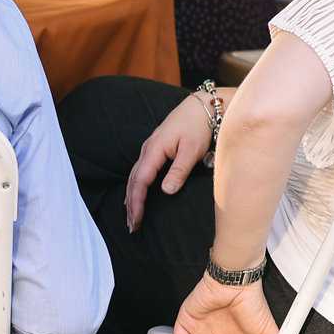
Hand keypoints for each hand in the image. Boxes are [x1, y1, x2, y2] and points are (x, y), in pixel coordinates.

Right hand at [124, 92, 215, 230]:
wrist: (202, 107)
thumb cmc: (198, 126)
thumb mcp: (191, 149)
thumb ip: (179, 170)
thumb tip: (166, 191)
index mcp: (154, 151)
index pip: (140, 181)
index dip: (137, 201)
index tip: (137, 219)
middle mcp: (147, 151)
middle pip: (133, 181)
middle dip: (131, 205)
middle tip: (131, 226)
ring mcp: (149, 150)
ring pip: (134, 177)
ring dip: (131, 198)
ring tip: (131, 217)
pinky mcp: (154, 151)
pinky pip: (140, 172)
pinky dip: (135, 187)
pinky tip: (135, 196)